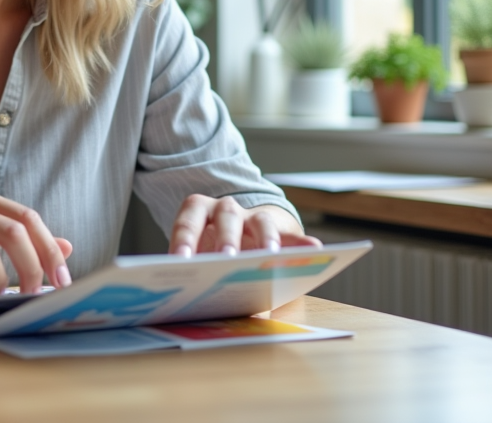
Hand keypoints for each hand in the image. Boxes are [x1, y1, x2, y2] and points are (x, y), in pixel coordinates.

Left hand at [168, 195, 321, 256]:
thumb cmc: (207, 250)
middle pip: (227, 217)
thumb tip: (177, 283)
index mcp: (198, 212)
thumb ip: (190, 266)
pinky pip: (292, 236)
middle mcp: (226, 209)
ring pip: (261, 222)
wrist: (235, 238)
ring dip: (266, 239)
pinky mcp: (279, 230)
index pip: (188, 222)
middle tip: (226, 259)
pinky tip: (314, 250)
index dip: (183, 239)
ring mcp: (254, 218)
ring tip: (271, 256)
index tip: (180, 260)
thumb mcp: (196, 256)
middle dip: (226, 238)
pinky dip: (302, 244)